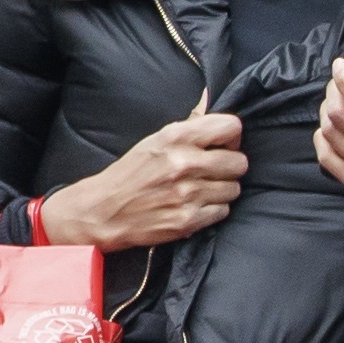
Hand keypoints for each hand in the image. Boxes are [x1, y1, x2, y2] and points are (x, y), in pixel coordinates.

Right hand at [48, 108, 246, 248]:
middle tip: (212, 171)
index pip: (231, 126)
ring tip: (199, 189)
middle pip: (240, 162)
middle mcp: (184, 163)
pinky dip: (212, 210)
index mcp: (175, 138)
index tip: (223, 145)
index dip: (231, 137)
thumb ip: (190, 131)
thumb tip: (223, 122)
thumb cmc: (131, 174)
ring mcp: (187, 193)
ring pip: (234, 189)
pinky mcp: (188, 219)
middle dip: (230, 167)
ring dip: (221, 190)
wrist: (103, 211)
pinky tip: (193, 205)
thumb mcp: (156, 142)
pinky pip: (223, 211)